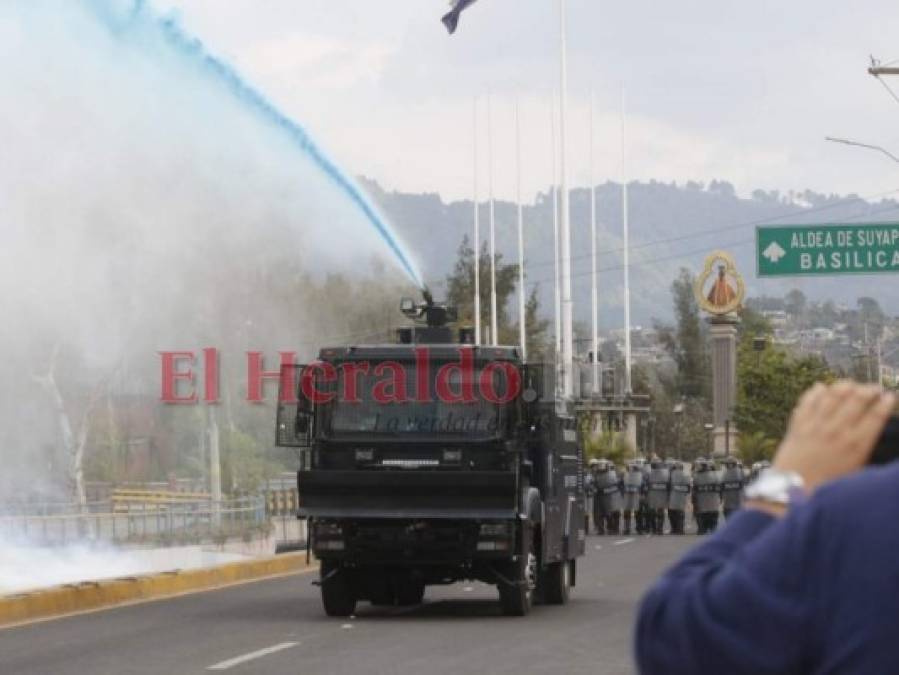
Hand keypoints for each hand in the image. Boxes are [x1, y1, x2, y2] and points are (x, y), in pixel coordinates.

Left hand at [773, 381, 894, 491]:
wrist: (791, 491)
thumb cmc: (827, 487)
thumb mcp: (855, 472)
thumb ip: (864, 451)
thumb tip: (871, 435)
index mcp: (857, 445)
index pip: (876, 415)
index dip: (886, 403)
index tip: (890, 396)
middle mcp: (837, 430)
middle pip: (857, 399)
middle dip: (869, 390)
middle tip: (874, 388)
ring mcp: (815, 425)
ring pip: (833, 394)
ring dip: (844, 386)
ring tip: (851, 385)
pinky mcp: (797, 425)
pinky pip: (807, 401)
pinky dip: (815, 392)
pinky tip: (821, 387)